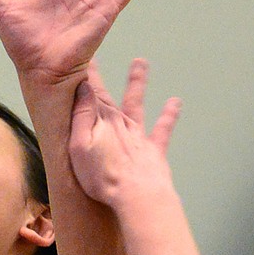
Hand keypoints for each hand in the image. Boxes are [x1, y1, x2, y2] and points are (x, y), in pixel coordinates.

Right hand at [68, 58, 180, 205]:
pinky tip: (175, 101)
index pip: (88, 95)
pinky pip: (163, 129)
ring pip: (136, 104)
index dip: (82, 77)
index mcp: (101, 123)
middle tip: (94, 59)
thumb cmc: (103, 176)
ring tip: (140, 62)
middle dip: (98, 79)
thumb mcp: (80, 146)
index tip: (78, 60)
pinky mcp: (154, 150)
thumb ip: (81, 116)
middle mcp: (120, 124)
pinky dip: (169, 115)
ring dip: (137, 83)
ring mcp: (138, 136)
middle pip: (107, 97)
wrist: (137, 195)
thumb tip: (82, 87)